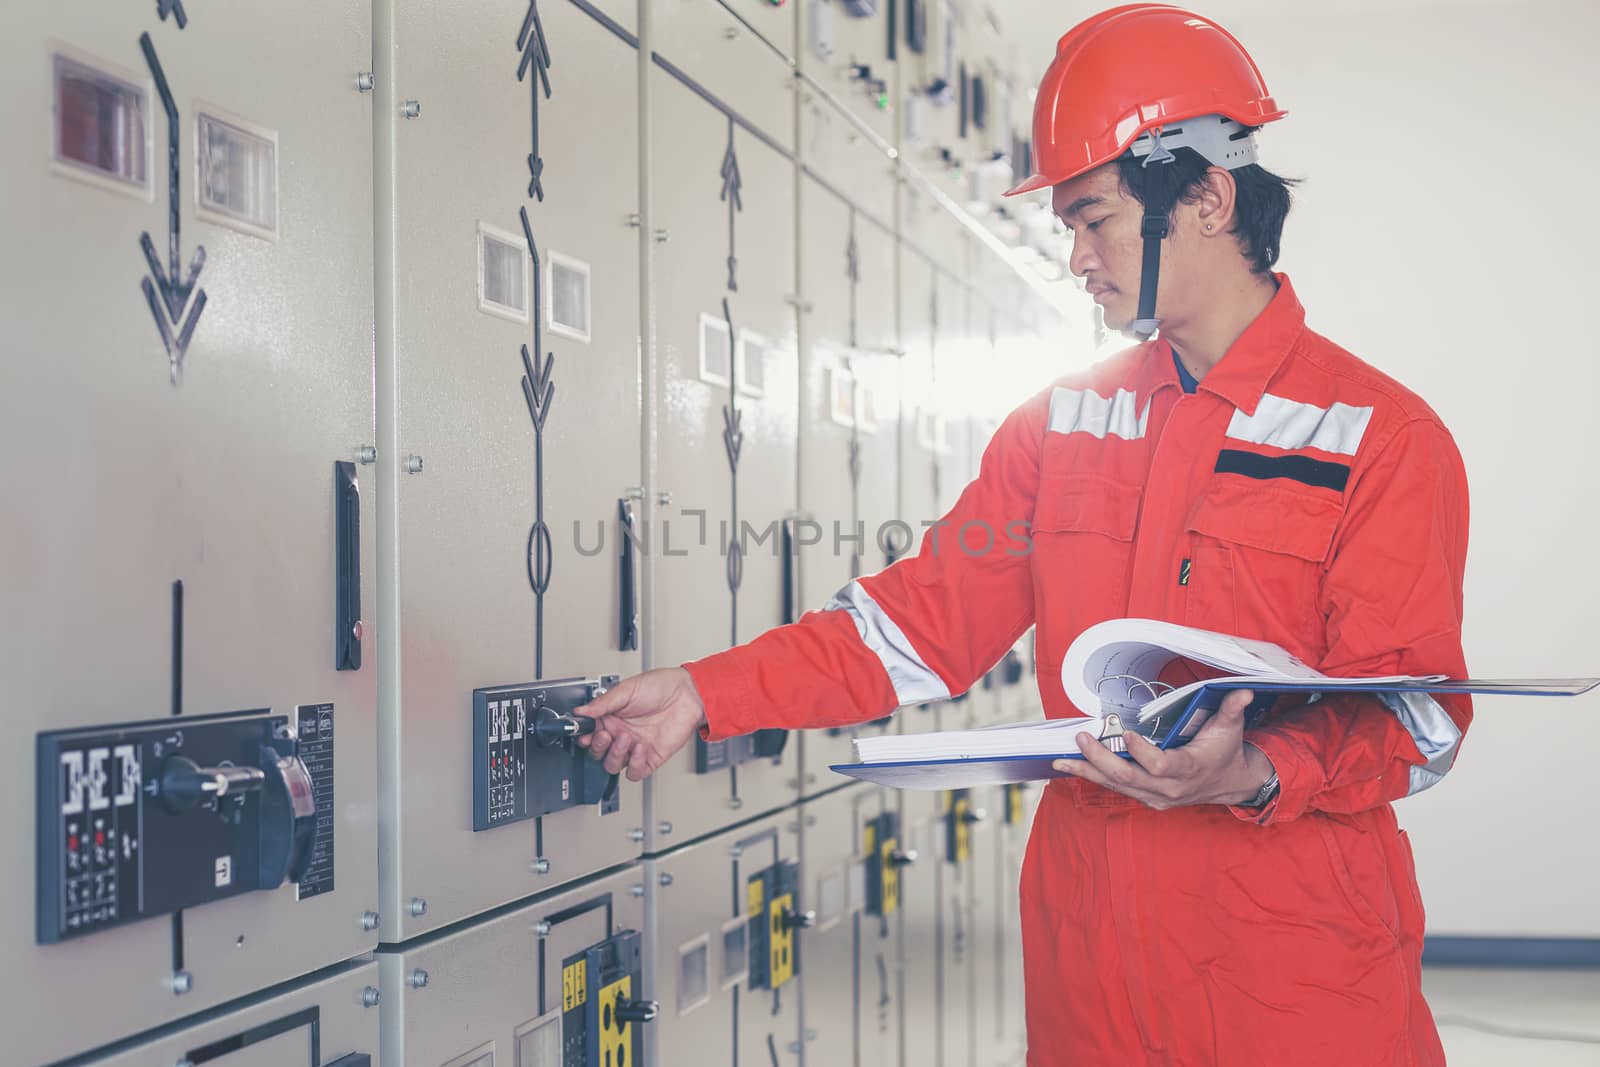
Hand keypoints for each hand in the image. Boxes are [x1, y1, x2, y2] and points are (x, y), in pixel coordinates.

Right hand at [575, 668, 707, 781]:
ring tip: (626, 738)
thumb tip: (581, 711)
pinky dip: (634, 765)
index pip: (589, 734)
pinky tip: (640, 748)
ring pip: (613, 765)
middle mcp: (621, 734)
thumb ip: (603, 703)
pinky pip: (635, 772)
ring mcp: (635, 747)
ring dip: (615, 755)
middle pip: (598, 753)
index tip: (584, 734)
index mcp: (611, 717)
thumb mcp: (626, 690)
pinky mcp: (650, 758)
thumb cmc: (661, 686)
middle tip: (605, 735)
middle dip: (598, 747)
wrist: (688, 694)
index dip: (584, 737)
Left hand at [1052, 689, 1272, 810]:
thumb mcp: (1230, 728)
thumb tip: (1242, 690)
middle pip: (1129, 778)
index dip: (1142, 752)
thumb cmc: (1225, 751)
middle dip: (1101, 759)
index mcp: (1189, 769)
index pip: (1161, 765)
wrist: (1230, 783)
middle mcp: (1170, 788)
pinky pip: (1118, 788)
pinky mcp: (1147, 798)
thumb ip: (1231, 709)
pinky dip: (1094, 775)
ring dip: (1089, 770)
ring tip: (1062, 757)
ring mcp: (1157, 796)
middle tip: (1081, 738)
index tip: (1126, 733)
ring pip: (1118, 786)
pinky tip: (1073, 765)